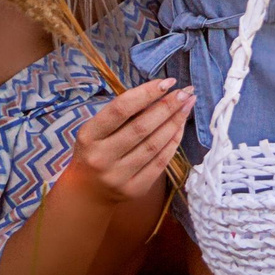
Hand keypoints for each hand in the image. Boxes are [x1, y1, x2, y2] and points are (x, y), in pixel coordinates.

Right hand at [67, 78, 188, 204]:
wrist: (88, 192)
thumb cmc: (95, 151)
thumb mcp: (96, 131)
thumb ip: (121, 114)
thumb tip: (159, 93)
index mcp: (88, 136)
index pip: (120, 109)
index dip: (146, 93)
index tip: (167, 82)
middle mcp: (101, 157)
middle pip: (141, 127)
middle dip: (167, 107)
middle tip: (185, 92)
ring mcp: (118, 176)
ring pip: (153, 145)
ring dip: (174, 123)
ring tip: (187, 106)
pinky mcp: (134, 189)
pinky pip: (160, 162)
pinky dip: (172, 142)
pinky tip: (180, 128)